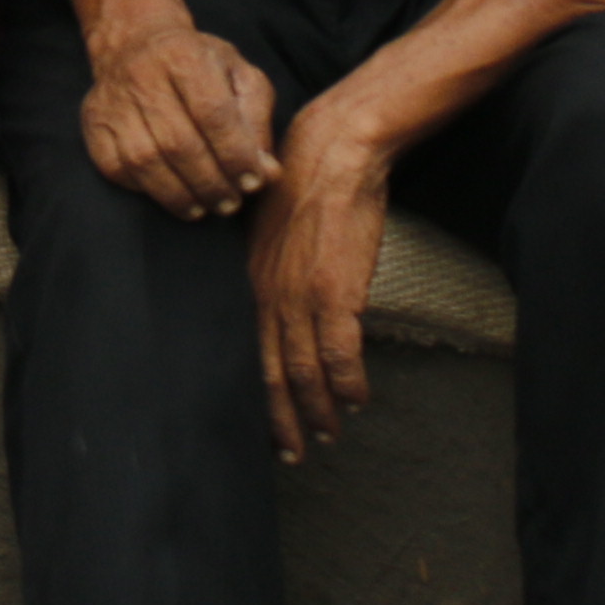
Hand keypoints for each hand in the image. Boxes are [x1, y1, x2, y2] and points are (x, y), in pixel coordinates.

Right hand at [79, 15, 278, 220]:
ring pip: (145, 161)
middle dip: (211, 182)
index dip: (235, 154)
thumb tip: (267, 172)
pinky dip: (147, 190)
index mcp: (185, 55)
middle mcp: (143, 74)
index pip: (213, 114)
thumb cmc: (198, 64)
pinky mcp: (94, 124)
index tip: (252, 182)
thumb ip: (256, 121)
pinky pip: (117, 168)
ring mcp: (113, 101)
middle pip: (179, 143)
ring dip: (180, 194)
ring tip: (204, 207)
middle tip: (230, 203)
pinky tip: (172, 194)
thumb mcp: (238, 75)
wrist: (135, 42)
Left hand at [246, 102, 392, 458]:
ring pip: (304, 370)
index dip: (257, 396)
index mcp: (252, 283)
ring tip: (328, 435)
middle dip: (282, 419)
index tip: (264, 426)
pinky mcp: (336, 290)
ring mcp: (301, 295)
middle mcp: (269, 296)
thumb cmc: (307, 187)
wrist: (333, 152)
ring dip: (318, 409)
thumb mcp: (270, 234)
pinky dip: (347, 382)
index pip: (248, 354)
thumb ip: (270, 274)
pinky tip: (356, 400)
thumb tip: (277, 306)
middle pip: (270, 373)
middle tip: (293, 453)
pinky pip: (340, 352)